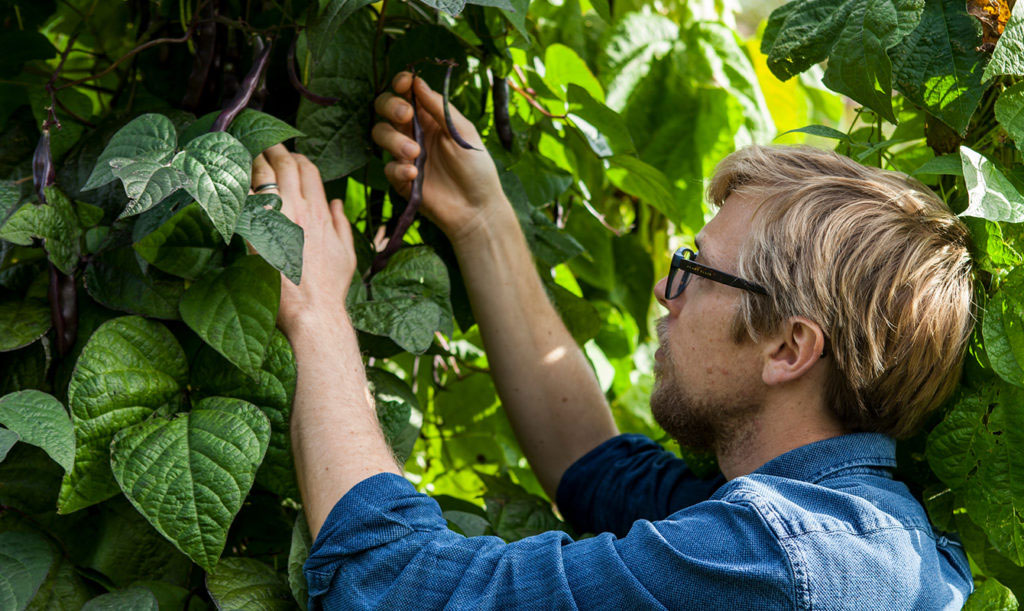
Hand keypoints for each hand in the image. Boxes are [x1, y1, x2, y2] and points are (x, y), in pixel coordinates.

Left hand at [251, 144, 354, 334]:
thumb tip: (336, 203)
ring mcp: (276, 218)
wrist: (313, 310)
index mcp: (321, 212)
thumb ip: (341, 224)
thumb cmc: (330, 288)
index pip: (308, 170)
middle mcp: (299, 209)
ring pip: (263, 174)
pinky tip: (229, 178)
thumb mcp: (347, 253)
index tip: (288, 155)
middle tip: (262, 144)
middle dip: (273, 149)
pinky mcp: (255, 232)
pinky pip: (243, 197)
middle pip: (285, 165)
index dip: (296, 157)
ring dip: (253, 159)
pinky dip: (236, 183)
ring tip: (244, 152)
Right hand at [372, 71, 509, 243]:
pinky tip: (414, 174)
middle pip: (385, 108)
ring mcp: (405, 155)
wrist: (476, 209)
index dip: (401, 84)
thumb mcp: (462, 132)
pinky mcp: (400, 179)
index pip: (406, 93)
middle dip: (390, 106)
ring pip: (380, 134)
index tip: (404, 83)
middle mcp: (413, 132)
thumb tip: (418, 82)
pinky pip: (387, 167)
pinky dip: (398, 168)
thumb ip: (439, 108)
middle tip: (406, 116)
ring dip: (394, 139)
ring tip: (415, 153)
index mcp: (430, 117)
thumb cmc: (476, 168)